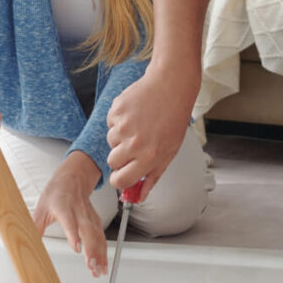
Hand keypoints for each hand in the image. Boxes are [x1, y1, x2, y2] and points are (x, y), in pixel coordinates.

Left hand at [32, 151, 107, 276]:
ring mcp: (89, 215)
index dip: (74, 234)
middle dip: (91, 249)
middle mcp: (79, 211)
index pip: (70, 221)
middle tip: (91, 266)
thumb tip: (25, 244)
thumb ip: (35, 227)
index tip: (76, 248)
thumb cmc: (56, 192)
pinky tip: (103, 263)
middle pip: (88, 230)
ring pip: (97, 235)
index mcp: (63, 206)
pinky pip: (101, 236)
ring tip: (98, 270)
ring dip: (99, 253)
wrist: (73, 177)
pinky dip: (103, 251)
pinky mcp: (95, 220)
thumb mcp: (41, 207)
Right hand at [106, 67, 194, 197]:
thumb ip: (152, 177)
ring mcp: (123, 126)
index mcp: (149, 157)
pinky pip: (110, 124)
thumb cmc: (173, 119)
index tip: (121, 176)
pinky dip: (119, 121)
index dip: (119, 180)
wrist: (170, 86)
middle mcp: (134, 143)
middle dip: (121, 157)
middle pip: (112, 162)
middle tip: (136, 144)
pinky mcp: (116, 111)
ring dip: (121, 137)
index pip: (120, 181)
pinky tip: (135, 113)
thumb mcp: (169, 152)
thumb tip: (138, 197)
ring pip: (110, 142)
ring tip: (139, 124)